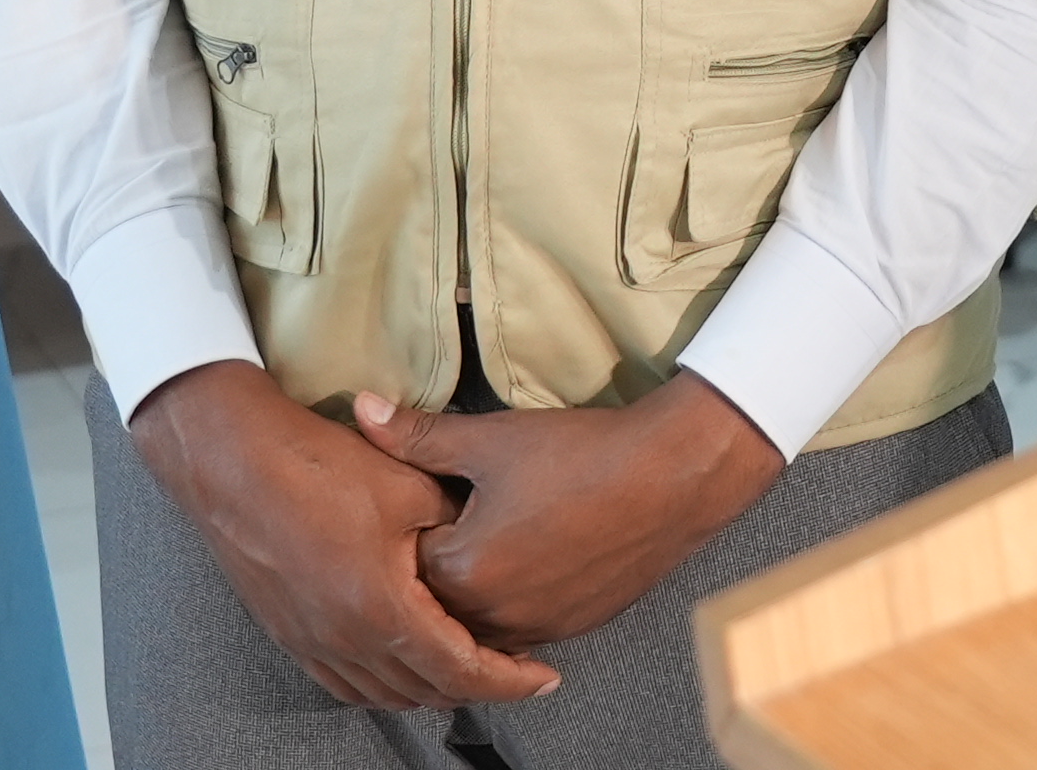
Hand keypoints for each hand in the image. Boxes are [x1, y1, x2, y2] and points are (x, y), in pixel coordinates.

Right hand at [126, 362, 561, 710]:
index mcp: (384, 611)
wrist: (231, 461)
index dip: (510, 681)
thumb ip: (455, 526)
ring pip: (386, 693)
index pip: (463, 671)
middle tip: (514, 670)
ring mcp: (313, 642)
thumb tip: (488, 542)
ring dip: (431, 687)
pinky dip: (385, 683)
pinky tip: (400, 665)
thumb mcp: (407, 487)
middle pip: (427, 691)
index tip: (544, 680)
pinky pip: (347, 682)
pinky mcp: (290, 633)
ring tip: (466, 666)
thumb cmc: (316, 468)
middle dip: (477, 687)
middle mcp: (347, 641)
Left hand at [355, 373, 789, 649]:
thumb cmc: (582, 454)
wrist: (673, 475)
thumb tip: (363, 410)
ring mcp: (539, 627)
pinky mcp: (574, 626)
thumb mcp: (492, 438)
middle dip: (438, 563)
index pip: (405, 563)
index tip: (422, 498)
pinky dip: (517, 598)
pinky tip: (531, 554)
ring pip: (481, 620)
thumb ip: (418, 435)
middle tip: (458, 514)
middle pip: (439, 600)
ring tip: (494, 535)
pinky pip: (524, 626)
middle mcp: (496, 614)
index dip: (410, 527)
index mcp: (464, 570)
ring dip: (477, 588)